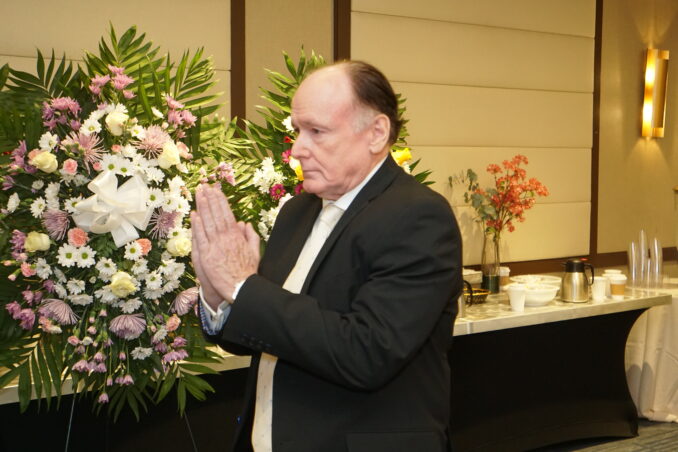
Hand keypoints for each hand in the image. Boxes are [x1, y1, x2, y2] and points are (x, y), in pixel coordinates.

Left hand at [191, 184, 259, 306]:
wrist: (241, 287)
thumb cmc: (248, 271)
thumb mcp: (255, 251)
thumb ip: (251, 236)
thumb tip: (245, 224)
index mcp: (237, 235)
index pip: (226, 213)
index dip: (220, 200)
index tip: (216, 190)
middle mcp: (225, 238)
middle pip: (216, 214)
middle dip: (210, 199)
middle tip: (204, 186)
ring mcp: (215, 246)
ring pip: (207, 222)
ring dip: (203, 207)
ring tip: (199, 194)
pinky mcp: (206, 255)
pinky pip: (200, 237)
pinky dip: (197, 225)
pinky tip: (194, 215)